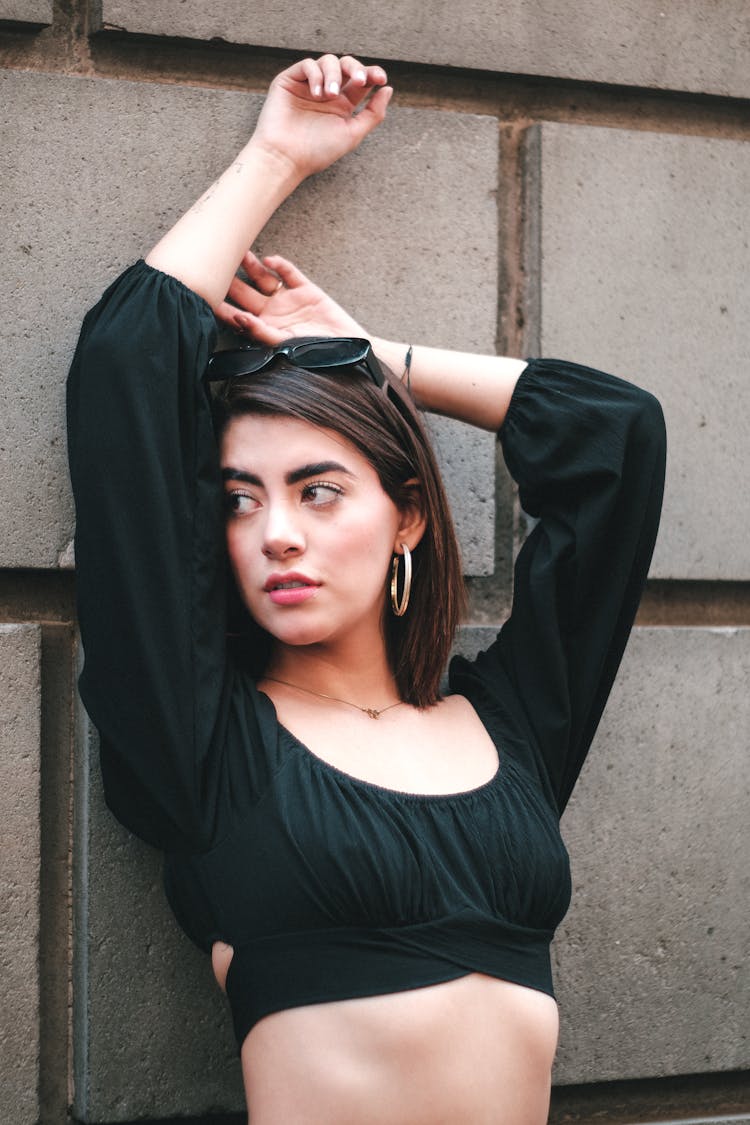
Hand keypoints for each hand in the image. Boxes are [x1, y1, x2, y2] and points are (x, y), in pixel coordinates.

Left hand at [216, 251, 367, 342]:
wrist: (351, 351)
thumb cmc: (318, 356)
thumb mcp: (286, 345)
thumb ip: (261, 332)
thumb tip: (238, 318)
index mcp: (263, 329)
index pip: (235, 314)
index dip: (219, 304)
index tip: (202, 292)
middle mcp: (272, 313)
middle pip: (244, 292)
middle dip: (230, 279)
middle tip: (215, 263)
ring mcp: (288, 300)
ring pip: (263, 279)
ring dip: (252, 266)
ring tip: (240, 253)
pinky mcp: (306, 290)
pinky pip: (288, 273)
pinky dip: (279, 265)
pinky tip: (270, 259)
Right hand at [249, 54, 391, 181]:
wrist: (286, 158)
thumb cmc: (317, 152)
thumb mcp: (352, 134)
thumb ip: (373, 113)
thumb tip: (387, 89)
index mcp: (342, 105)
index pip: (360, 81)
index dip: (372, 74)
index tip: (380, 79)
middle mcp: (326, 93)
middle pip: (346, 66)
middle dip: (356, 68)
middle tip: (359, 80)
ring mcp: (308, 85)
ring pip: (328, 62)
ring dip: (334, 75)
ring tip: (330, 94)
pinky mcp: (290, 81)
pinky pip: (308, 65)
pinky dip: (316, 75)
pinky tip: (316, 93)